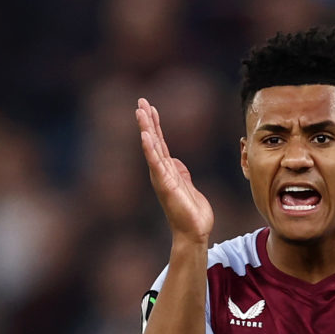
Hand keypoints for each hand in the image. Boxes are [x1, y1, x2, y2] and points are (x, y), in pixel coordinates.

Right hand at [137, 98, 213, 242]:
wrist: (194, 232)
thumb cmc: (192, 212)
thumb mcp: (188, 186)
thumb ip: (180, 172)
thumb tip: (174, 160)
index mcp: (168, 170)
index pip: (160, 142)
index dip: (155, 124)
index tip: (150, 107)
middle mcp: (161, 172)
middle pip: (153, 141)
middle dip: (147, 120)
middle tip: (140, 101)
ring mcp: (162, 178)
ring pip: (152, 148)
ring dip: (146, 129)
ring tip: (140, 112)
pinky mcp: (165, 185)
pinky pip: (156, 164)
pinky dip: (150, 149)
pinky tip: (145, 136)